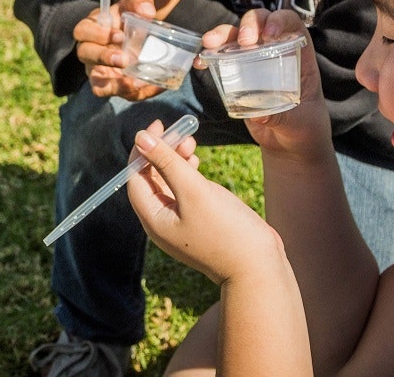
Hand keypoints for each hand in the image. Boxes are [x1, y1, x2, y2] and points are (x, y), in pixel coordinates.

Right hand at [73, 0, 172, 101]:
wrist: (140, 31)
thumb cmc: (130, 13)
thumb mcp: (135, 1)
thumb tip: (147, 11)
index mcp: (91, 28)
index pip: (83, 31)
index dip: (97, 35)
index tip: (120, 35)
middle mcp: (90, 51)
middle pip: (86, 57)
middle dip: (104, 58)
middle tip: (125, 59)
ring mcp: (100, 72)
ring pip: (97, 85)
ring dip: (115, 85)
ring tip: (134, 82)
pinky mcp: (114, 86)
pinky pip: (118, 94)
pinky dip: (131, 93)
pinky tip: (147, 87)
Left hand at [127, 119, 282, 285]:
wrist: (258, 267)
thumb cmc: (226, 230)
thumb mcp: (194, 191)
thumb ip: (167, 162)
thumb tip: (140, 138)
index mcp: (153, 219)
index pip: (135, 177)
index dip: (143, 149)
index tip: (158, 126)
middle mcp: (162, 222)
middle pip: (150, 179)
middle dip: (162, 152)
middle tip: (181, 132)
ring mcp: (180, 223)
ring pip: (168, 183)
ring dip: (175, 160)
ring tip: (192, 142)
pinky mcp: (198, 221)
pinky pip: (183, 192)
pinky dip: (187, 173)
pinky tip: (197, 162)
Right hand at [201, 9, 331, 159]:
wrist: (288, 142)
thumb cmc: (304, 128)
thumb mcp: (300, 123)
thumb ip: (284, 118)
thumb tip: (261, 116)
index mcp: (299, 54)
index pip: (290, 23)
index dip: (280, 20)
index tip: (269, 35)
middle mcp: (275, 49)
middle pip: (261, 22)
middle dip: (249, 24)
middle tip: (244, 42)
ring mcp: (254, 59)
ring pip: (237, 35)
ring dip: (222, 34)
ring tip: (208, 42)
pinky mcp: (237, 73)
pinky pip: (221, 56)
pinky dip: (209, 55)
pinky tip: (199, 62)